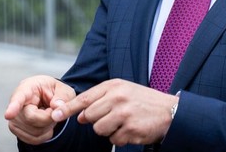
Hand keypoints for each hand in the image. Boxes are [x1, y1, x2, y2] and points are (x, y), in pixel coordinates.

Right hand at [4, 75, 76, 144]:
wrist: (47, 97)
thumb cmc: (53, 91)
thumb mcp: (63, 90)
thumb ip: (62, 97)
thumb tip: (57, 106)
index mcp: (28, 87)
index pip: (19, 97)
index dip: (13, 106)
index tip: (8, 115)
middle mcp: (16, 101)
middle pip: (31, 118)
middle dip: (48, 118)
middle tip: (53, 109)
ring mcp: (14, 117)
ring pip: (34, 131)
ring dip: (48, 126)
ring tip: (48, 114)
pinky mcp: (16, 128)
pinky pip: (33, 139)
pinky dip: (44, 134)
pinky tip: (45, 123)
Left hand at [50, 79, 176, 146]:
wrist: (170, 111)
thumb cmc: (142, 101)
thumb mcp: (122, 91)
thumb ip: (100, 100)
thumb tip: (80, 115)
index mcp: (113, 86)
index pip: (84, 98)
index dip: (68, 108)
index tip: (55, 114)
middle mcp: (117, 98)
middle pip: (90, 116)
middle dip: (97, 121)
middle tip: (112, 118)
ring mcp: (124, 114)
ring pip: (99, 129)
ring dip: (108, 131)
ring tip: (123, 123)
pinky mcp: (131, 129)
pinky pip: (114, 140)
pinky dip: (120, 138)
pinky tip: (131, 130)